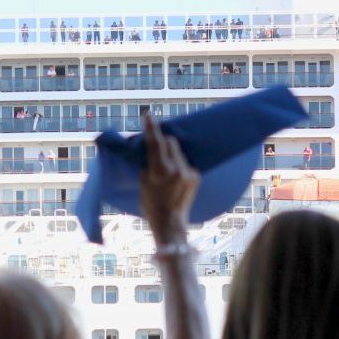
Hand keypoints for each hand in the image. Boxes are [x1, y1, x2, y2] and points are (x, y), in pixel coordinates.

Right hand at [140, 113, 199, 244]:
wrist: (170, 223)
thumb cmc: (151, 206)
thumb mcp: (143, 185)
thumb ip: (147, 167)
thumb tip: (149, 154)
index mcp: (160, 171)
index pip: (155, 143)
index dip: (151, 128)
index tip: (148, 115)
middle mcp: (176, 169)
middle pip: (171, 142)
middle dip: (164, 142)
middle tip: (157, 147)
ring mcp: (188, 173)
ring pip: (179, 153)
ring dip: (172, 156)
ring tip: (166, 170)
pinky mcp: (196, 177)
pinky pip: (186, 164)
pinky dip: (179, 167)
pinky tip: (174, 179)